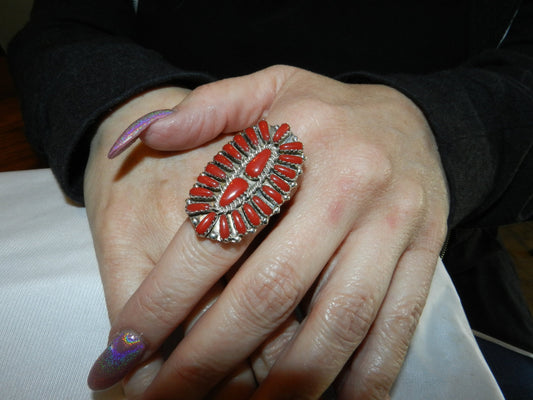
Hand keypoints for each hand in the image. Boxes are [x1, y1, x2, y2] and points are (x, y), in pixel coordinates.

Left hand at [92, 66, 449, 398]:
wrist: (415, 115)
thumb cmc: (327, 110)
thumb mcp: (269, 87)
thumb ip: (207, 108)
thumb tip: (143, 136)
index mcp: (296, 137)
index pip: (216, 230)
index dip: (164, 297)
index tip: (122, 348)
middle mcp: (347, 182)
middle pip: (270, 288)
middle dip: (209, 357)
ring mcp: (393, 221)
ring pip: (336, 318)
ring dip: (285, 383)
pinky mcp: (426, 251)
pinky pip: (397, 323)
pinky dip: (365, 375)